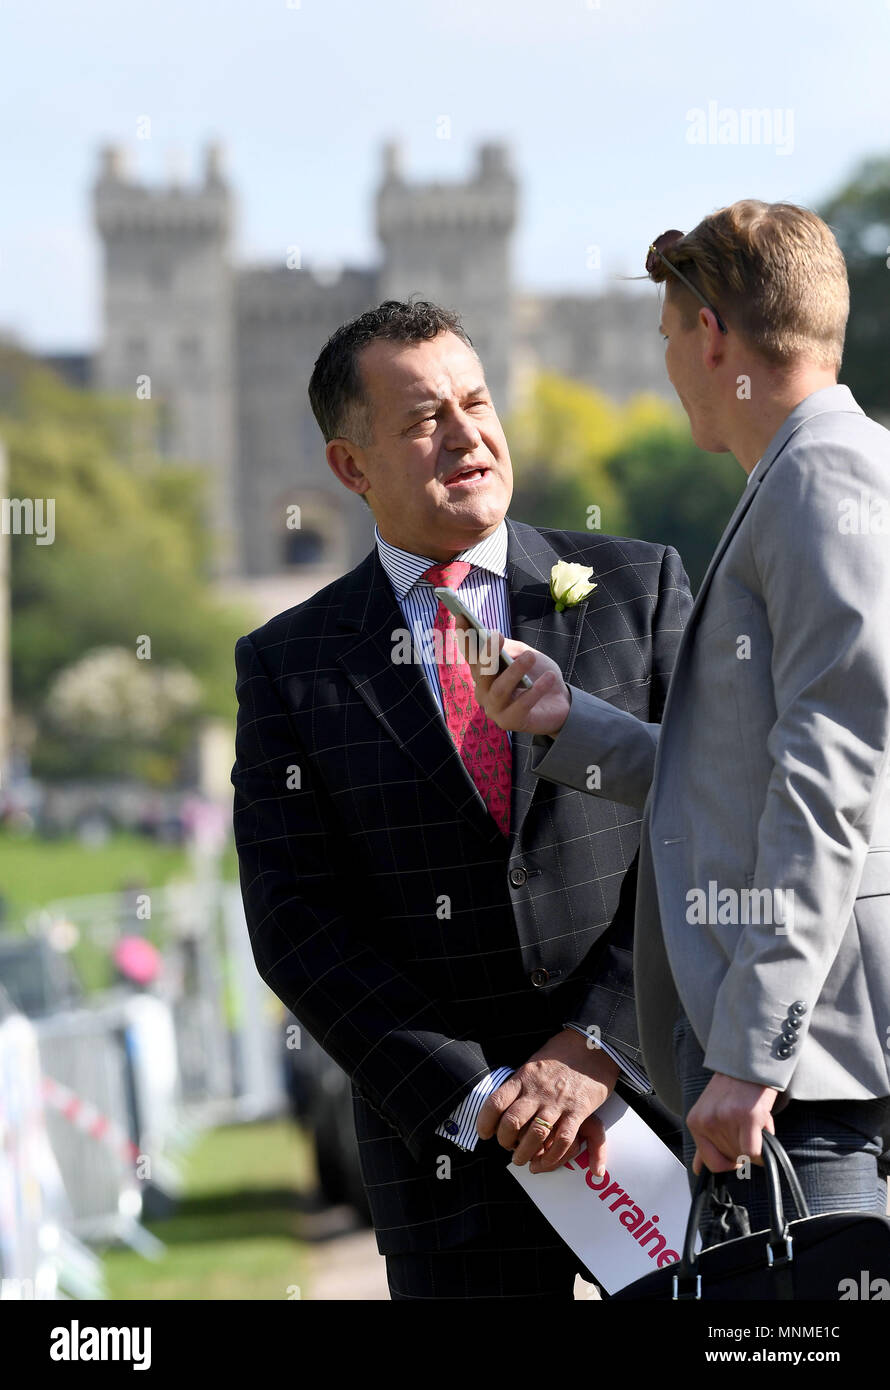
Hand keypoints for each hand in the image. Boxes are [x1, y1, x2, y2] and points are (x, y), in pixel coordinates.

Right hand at [454, 617, 570, 737]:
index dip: (464, 637)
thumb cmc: (537, 676)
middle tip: (497, 636)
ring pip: (499, 689)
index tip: (461, 617)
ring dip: (515, 671)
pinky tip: (548, 678)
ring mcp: (495, 710)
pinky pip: (522, 705)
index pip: (470, 655)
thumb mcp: (524, 656)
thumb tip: (493, 639)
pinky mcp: (511, 723)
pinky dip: (536, 690)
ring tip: (530, 657)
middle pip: (480, 673)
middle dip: (487, 654)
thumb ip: (509, 649)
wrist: (560, 703)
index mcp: (483, 674)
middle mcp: (483, 692)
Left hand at [476, 1028, 619, 1173]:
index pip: (495, 1103)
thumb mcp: (534, 1063)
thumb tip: (503, 1104)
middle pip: (512, 1122)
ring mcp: (557, 1101)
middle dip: (504, 1140)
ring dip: (524, 1152)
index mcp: (523, 1077)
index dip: (485, 1122)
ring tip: (521, 1159)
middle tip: (505, 1147)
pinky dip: (552, 1156)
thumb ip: (520, 1083)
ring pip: (535, 1134)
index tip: (485, 1133)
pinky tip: (545, 1162)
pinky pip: (563, 1139)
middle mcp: (537, 1090)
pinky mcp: (578, 1110)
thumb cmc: (561, 1055)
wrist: (592, 1045)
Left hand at [686, 1072, 778, 1174]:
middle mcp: (708, 1122)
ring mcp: (726, 1119)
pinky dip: (764, 1146)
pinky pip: (755, 1152)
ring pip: (746, 1155)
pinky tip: (762, 1126)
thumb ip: (705, 1144)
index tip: (737, 1151)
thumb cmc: (732, 1090)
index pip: (711, 1164)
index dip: (729, 1162)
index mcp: (696, 1123)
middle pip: (733, 1159)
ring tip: (753, 1117)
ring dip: (757, 1140)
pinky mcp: (747, 1116)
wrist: (749, 1064)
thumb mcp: (710, 1115)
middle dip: (745, 1146)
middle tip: (745, 1122)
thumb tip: (697, 1170)